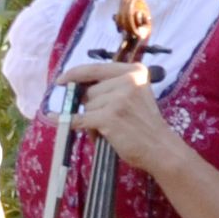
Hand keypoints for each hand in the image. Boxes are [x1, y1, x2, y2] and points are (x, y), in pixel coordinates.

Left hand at [55, 55, 182, 174]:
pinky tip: (57, 120)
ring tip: (110, 130)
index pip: (97, 68)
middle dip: (92, 106)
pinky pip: (80, 118)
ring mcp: (119, 98)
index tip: (61, 80)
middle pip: (90, 90)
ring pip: (87, 106)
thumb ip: (113, 87)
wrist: (161, 148)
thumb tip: (76, 89)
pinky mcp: (110, 116)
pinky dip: (68, 121)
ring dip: (91, 119)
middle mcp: (128, 80)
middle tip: (108, 121)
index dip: (76, 74)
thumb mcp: (135, 96)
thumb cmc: (145, 125)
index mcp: (134, 71)